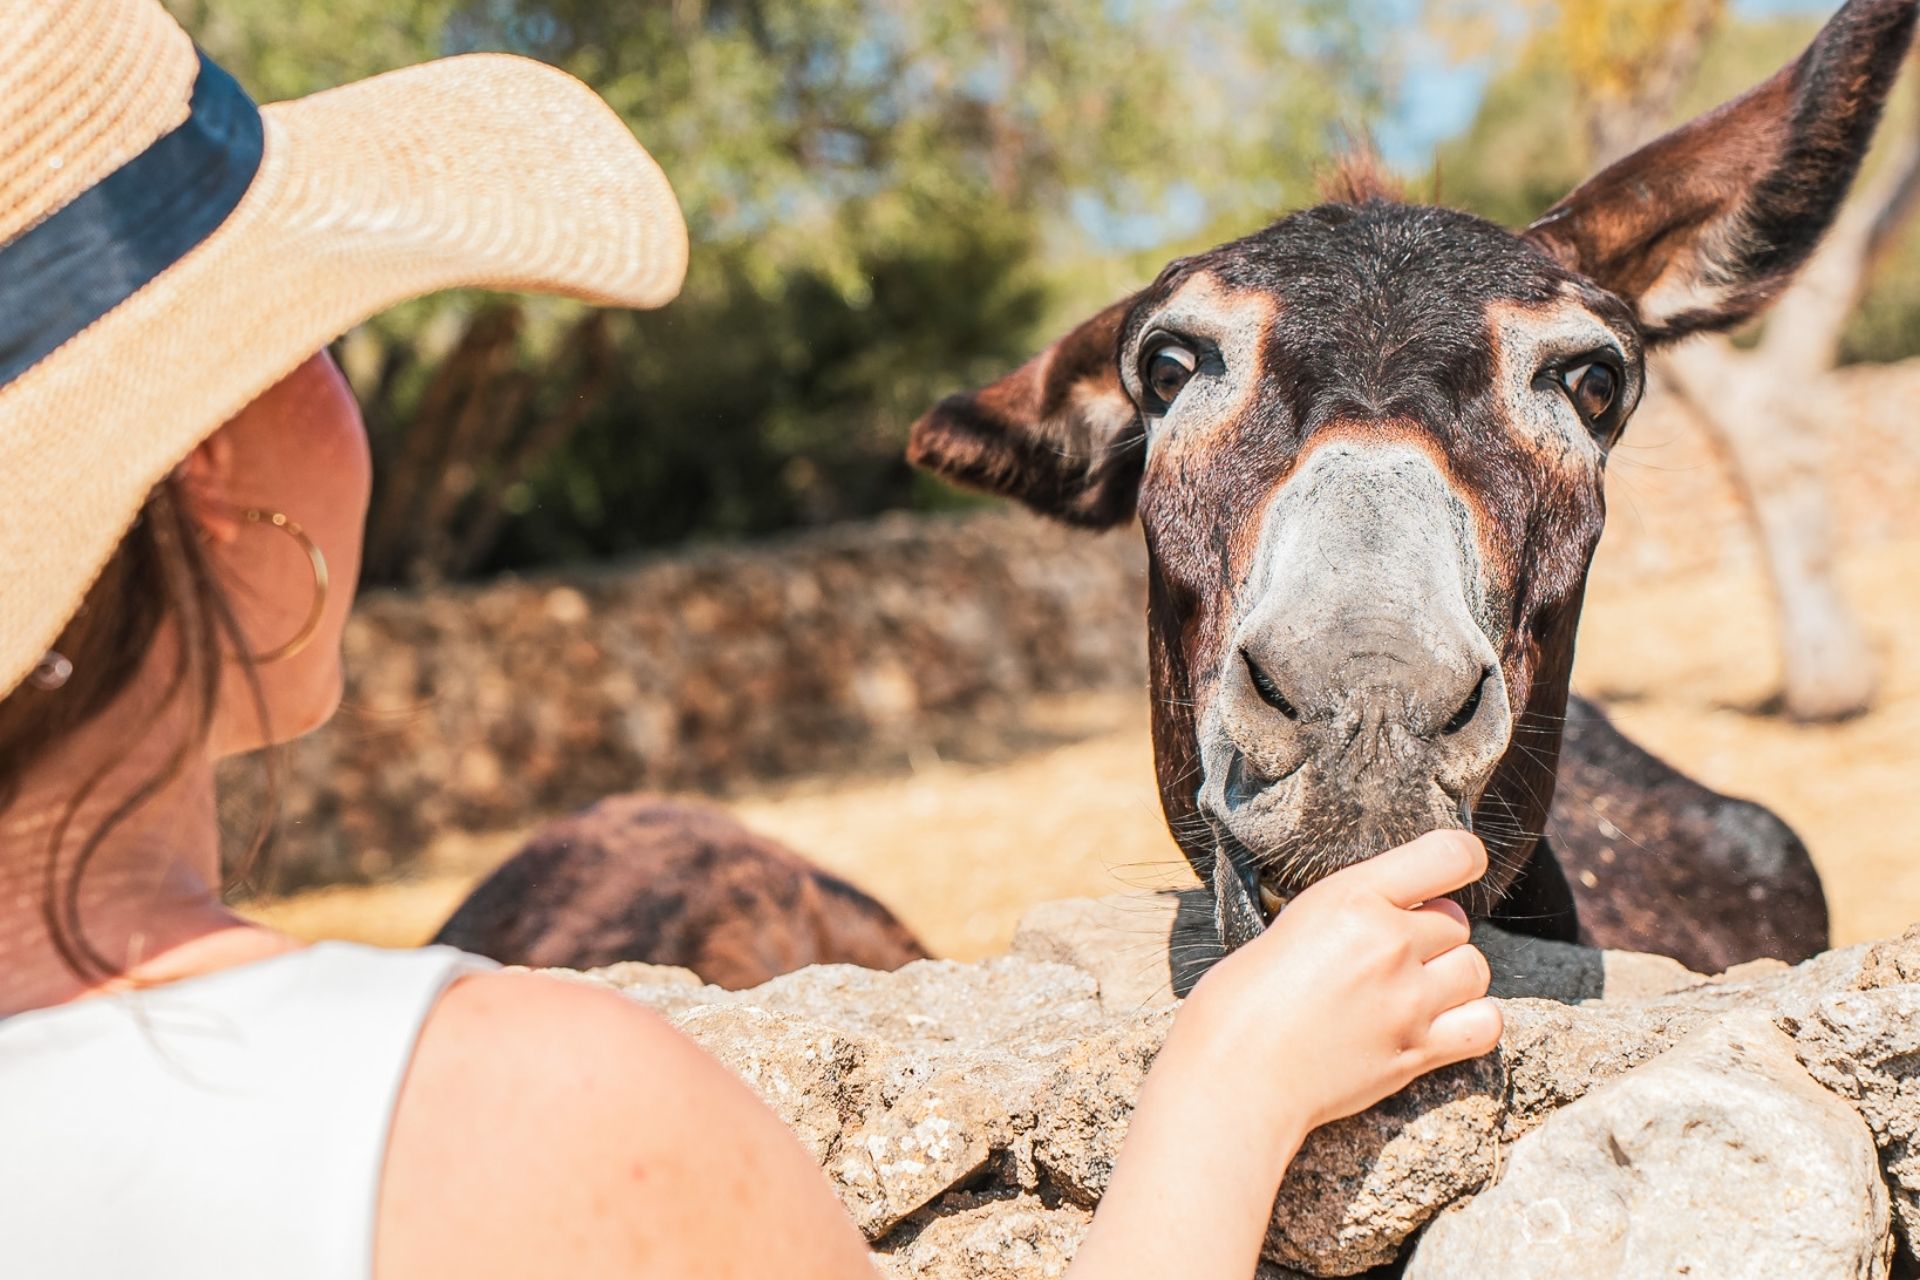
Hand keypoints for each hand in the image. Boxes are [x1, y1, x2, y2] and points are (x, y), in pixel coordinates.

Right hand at [1173, 830, 1502, 1141]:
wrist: (1235, 1073)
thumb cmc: (1240, 1000)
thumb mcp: (1293, 925)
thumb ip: (1351, 913)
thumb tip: (1390, 913)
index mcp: (1352, 897)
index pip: (1450, 855)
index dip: (1462, 860)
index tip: (1455, 870)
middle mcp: (1389, 942)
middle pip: (1457, 923)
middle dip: (1432, 935)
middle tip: (1392, 956)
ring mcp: (1409, 999)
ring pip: (1476, 969)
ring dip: (1453, 978)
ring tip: (1414, 991)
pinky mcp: (1418, 1050)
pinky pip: (1485, 1024)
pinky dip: (1473, 1022)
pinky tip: (1441, 1024)